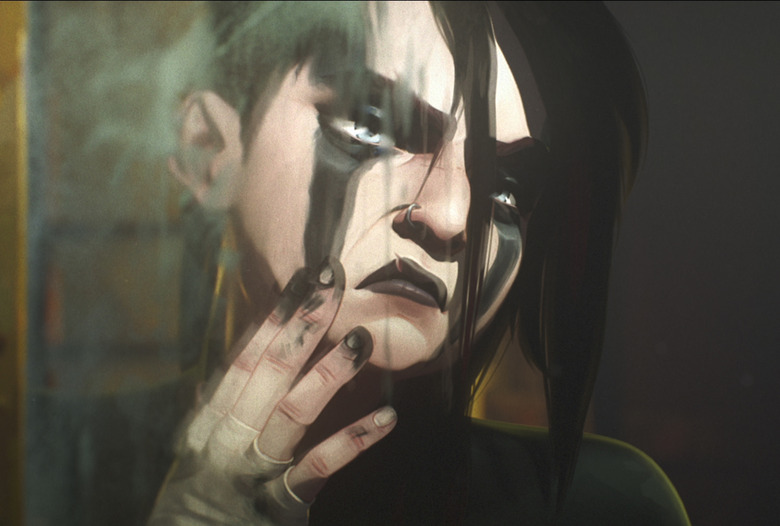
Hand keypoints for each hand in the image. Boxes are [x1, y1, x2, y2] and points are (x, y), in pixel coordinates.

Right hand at [149, 259, 396, 524]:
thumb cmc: (195, 506)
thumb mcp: (197, 457)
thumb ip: (217, 417)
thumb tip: (227, 377)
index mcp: (209, 423)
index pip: (244, 359)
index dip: (276, 318)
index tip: (303, 281)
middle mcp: (225, 441)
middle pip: (267, 373)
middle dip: (303, 325)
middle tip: (333, 282)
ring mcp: (251, 473)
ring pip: (291, 413)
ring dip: (328, 373)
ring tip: (362, 340)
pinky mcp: (276, 508)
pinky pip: (317, 469)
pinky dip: (352, 442)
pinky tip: (386, 418)